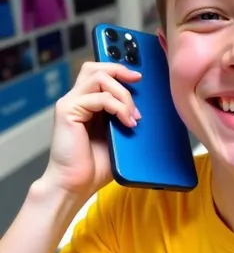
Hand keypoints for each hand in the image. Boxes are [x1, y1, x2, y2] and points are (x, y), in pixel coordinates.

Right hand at [41, 61, 141, 197]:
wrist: (76, 185)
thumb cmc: (96, 166)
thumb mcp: (119, 137)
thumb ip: (126, 119)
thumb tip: (148, 108)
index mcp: (88, 103)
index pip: (100, 73)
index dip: (119, 68)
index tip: (139, 76)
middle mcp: (77, 99)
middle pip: (96, 68)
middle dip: (120, 70)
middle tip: (138, 82)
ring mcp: (71, 104)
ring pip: (98, 78)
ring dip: (122, 94)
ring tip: (133, 115)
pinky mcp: (67, 111)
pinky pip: (98, 98)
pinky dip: (117, 107)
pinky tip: (127, 122)